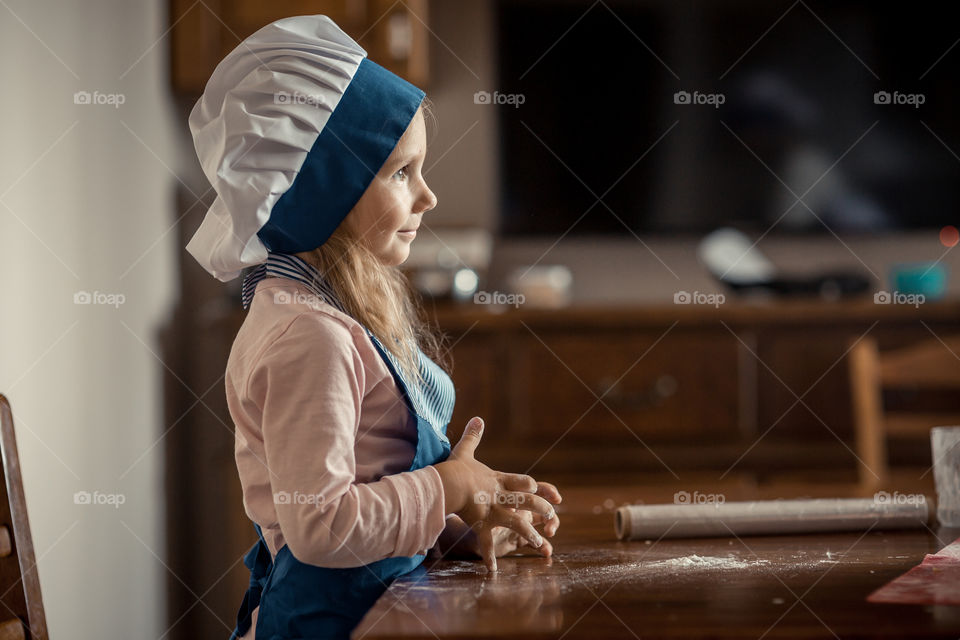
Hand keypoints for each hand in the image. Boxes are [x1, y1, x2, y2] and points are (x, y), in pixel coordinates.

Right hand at [434, 417, 561, 571]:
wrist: (448, 483)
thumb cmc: (456, 468)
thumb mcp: (465, 450)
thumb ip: (473, 436)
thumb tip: (477, 418)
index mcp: (499, 479)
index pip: (523, 482)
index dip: (534, 487)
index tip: (545, 491)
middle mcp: (501, 495)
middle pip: (527, 502)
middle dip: (541, 509)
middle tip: (552, 517)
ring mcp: (494, 511)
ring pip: (518, 523)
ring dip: (530, 534)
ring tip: (540, 544)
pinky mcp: (483, 524)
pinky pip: (486, 543)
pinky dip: (489, 557)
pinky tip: (493, 569)